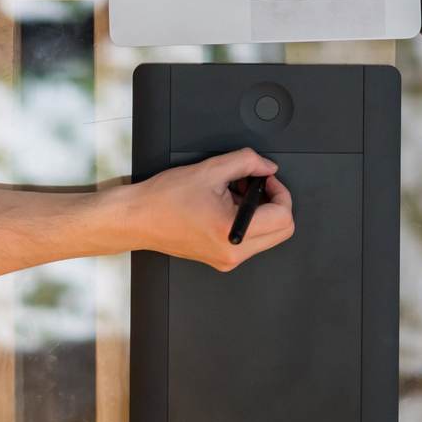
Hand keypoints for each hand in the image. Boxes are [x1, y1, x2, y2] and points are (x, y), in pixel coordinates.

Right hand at [112, 147, 294, 269]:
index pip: (283, 218)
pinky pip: (249, 241)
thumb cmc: (164, 199)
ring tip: (233, 194)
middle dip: (274, 203)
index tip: (267, 179)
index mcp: (233, 232)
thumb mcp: (210, 169)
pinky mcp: (221, 259)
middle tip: (254, 185)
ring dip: (259, 211)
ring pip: (267, 236)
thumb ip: (247, 162)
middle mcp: (233, 253)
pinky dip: (246, 220)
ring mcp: (227, 260)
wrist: (138, 219)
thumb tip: (268, 167)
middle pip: (281, 232)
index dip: (281, 193)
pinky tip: (225, 205)